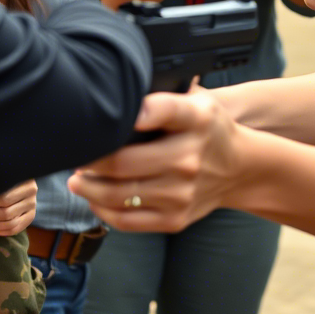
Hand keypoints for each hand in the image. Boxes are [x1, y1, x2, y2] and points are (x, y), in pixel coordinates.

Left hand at [0, 179, 37, 235]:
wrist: (22, 181)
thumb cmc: (7, 176)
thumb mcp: (3, 174)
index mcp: (26, 183)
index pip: (3, 198)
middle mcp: (32, 197)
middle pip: (5, 212)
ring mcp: (32, 209)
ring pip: (8, 224)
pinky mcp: (29, 219)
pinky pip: (11, 231)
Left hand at [67, 90, 241, 232]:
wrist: (239, 168)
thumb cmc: (208, 129)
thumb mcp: (198, 101)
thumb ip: (166, 98)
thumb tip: (122, 93)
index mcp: (196, 119)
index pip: (165, 110)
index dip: (135, 112)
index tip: (111, 114)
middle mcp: (189, 158)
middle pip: (122, 162)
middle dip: (88, 160)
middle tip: (75, 154)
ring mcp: (182, 193)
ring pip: (118, 195)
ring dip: (88, 187)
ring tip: (77, 178)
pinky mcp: (175, 218)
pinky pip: (127, 220)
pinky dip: (102, 209)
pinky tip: (94, 197)